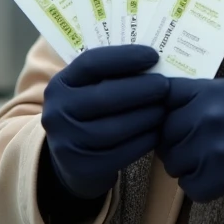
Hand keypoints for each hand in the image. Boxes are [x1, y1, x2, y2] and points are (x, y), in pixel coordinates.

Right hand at [42, 45, 168, 199]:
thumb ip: (112, 74)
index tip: (153, 56)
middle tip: (165, 85)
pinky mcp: (82, 167)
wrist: (72, 160)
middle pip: (104, 96)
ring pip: (114, 128)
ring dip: (145, 117)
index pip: (91, 63)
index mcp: (61, 84)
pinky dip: (142, 142)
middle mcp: (57, 111)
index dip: (124, 57)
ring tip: (164, 109)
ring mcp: (66, 142)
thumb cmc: (92, 114)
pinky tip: (157, 133)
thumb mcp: (90, 89)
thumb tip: (153, 58)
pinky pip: (119, 154)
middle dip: (140, 89)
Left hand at [157, 78, 223, 201]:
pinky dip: (200, 187)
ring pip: (173, 163)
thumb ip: (198, 95)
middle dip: (173, 145)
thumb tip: (159, 101)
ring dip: (187, 168)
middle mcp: (208, 114)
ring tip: (209, 163)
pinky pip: (189, 187)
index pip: (163, 96)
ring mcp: (214, 145)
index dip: (159, 111)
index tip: (166, 120)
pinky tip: (217, 178)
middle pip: (163, 135)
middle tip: (194, 149)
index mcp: (209, 90)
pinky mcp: (222, 175)